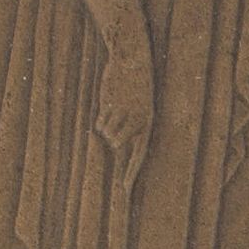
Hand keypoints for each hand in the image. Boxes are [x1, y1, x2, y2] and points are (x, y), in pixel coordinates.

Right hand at [96, 41, 154, 167]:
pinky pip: (100, 121)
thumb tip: (119, 149)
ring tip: (115, 107)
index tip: (125, 189)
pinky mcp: (110, 104)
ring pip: (105, 132)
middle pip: (116, 143)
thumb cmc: (136, 87)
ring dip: (106, 123)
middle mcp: (137, 120)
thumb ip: (133, 129)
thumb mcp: (140, 110)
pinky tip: (110, 102)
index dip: (132, 173)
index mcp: (148, 124)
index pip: (140, 155)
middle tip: (116, 119)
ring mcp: (123, 112)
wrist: (132, 59)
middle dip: (111, 137)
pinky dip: (101, 115)